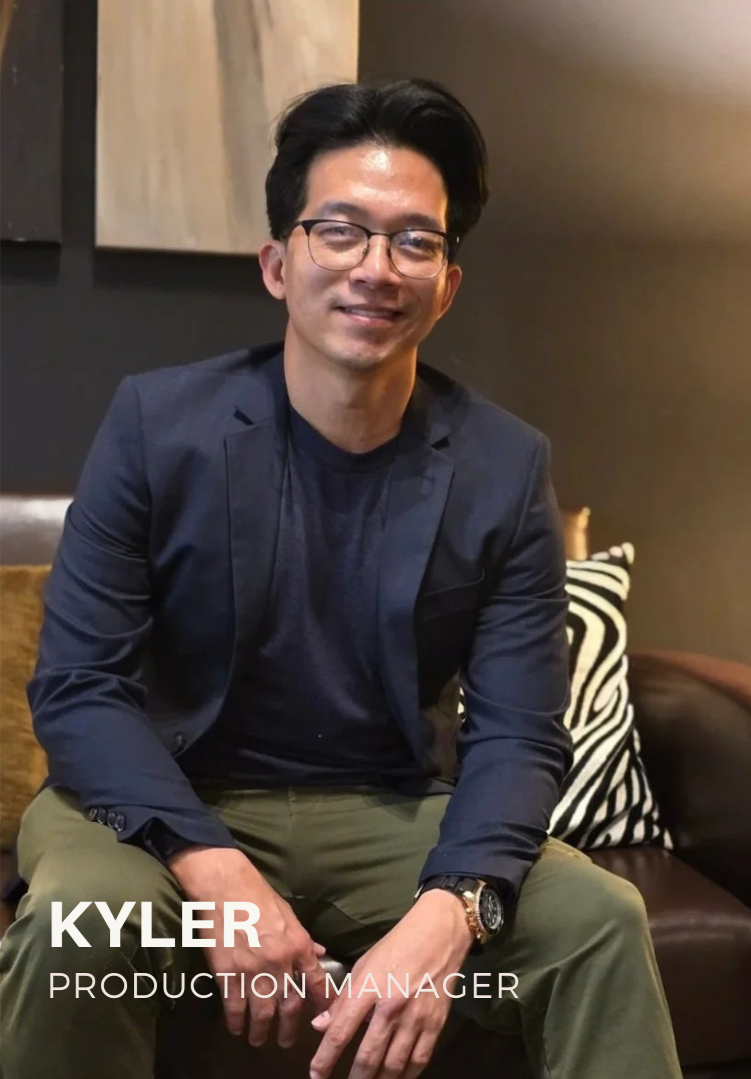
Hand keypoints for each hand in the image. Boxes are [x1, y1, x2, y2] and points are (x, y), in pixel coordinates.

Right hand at [168, 846, 327, 1046]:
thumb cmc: (259, 896)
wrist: (225, 887)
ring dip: (261, 1031)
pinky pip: (234, 1006)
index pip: (317, 982)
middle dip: (290, 1028)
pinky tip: (237, 1028)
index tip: (323, 1016)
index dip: (322, 1002)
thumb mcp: (289, 915)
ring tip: (260, 1039)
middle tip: (287, 1040)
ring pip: (262, 1013)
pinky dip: (236, 1021)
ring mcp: (252, 971)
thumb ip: (304, 939)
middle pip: (290, 1006)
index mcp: (298, 945)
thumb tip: (320, 953)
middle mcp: (279, 963)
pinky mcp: (227, 973)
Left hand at [310, 889, 472, 1078]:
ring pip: (394, 1065)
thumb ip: (343, 999)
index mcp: (368, 988)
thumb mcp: (363, 966)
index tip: (316, 1075)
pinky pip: (419, 1060)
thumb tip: (321, 1026)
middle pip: (369, 1056)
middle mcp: (391, 1007)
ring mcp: (416, 1018)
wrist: (439, 934)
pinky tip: (396, 1078)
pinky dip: (406, 1076)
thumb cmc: (396, 946)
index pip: (341, 1030)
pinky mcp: (436, 1024)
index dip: (325, 1057)